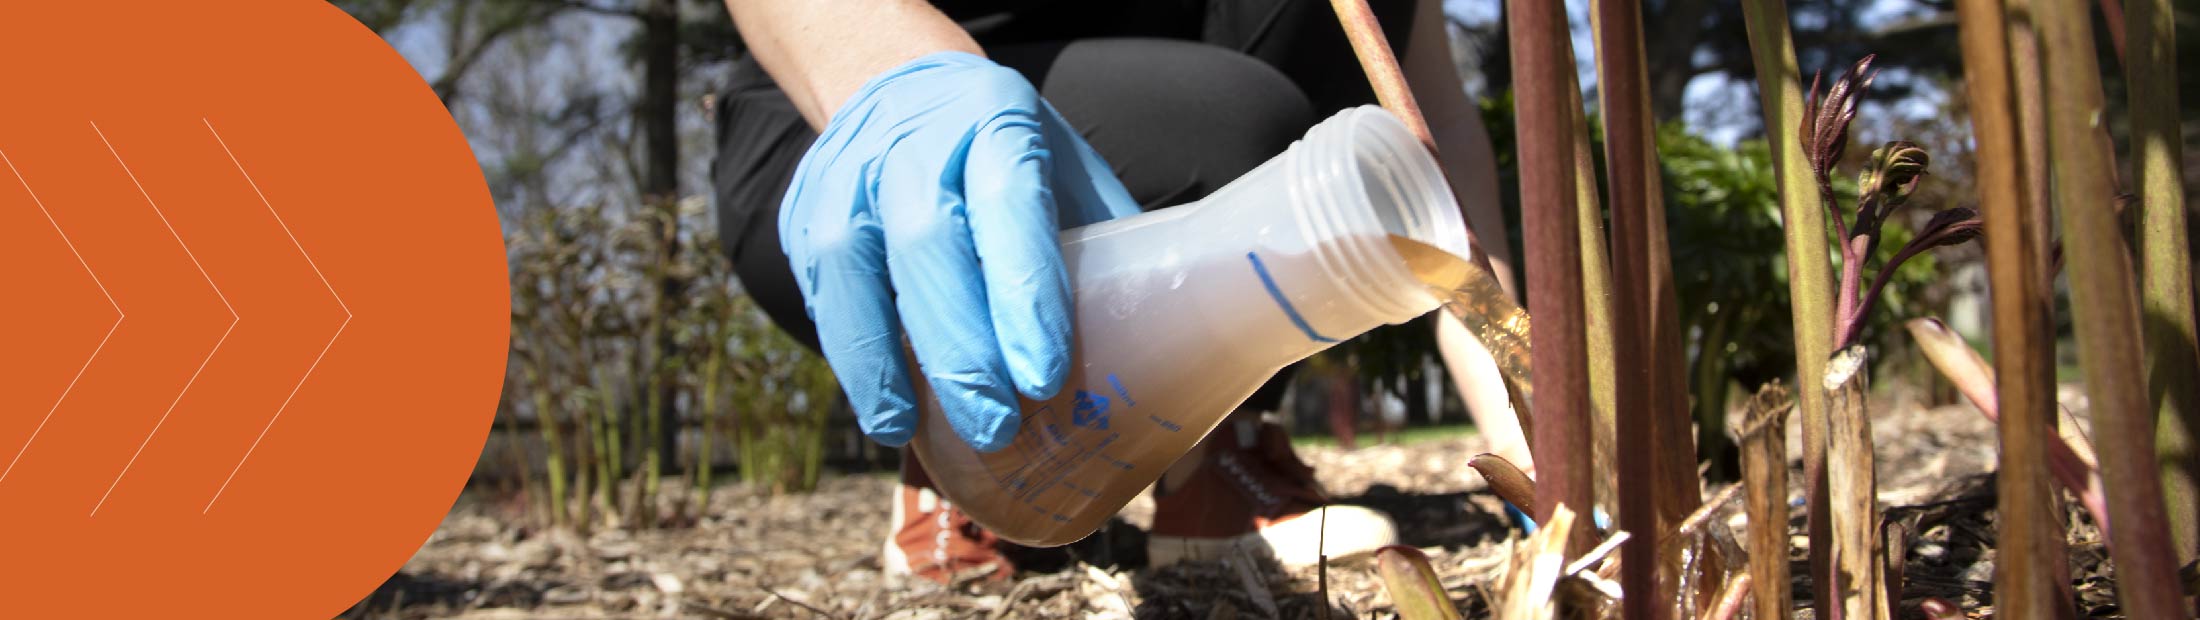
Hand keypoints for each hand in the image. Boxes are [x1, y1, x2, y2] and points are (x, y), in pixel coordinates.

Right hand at [780, 52, 1138, 451]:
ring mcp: (846, 174)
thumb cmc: (998, 148)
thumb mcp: (1060, 164)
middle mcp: (913, 143)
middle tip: (996, 424)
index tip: (1044, 375)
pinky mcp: (803, 211)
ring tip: (913, 432)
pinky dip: (850, 356)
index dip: (1025, 291)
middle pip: (927, 243)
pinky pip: (821, 291)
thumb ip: (1102, 237)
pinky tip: (883, 406)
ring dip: (882, 360)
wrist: (895, 84)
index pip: (1009, 203)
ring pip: (852, 267)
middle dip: (960, 346)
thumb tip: (1168, 345)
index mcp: (995, 122)